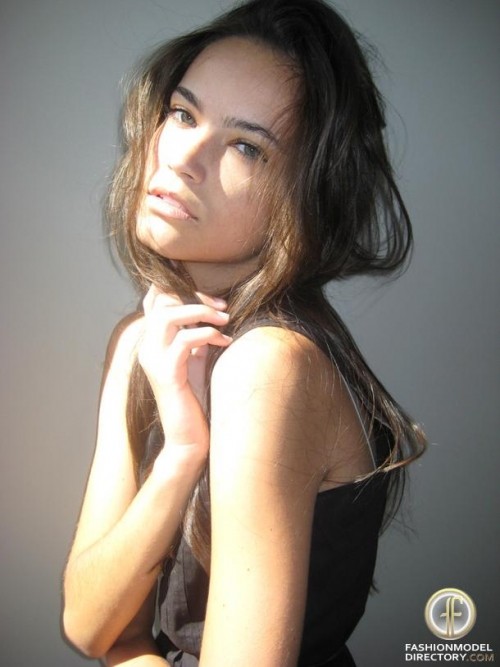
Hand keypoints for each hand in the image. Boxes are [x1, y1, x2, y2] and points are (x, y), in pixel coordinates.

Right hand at [137, 285, 231, 462]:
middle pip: (161, 300)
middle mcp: (147, 347)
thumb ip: (196, 336)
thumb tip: (211, 313)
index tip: (213, 299)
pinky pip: (183, 341)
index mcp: (153, 341)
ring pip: (167, 315)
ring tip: (225, 320)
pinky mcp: (166, 374)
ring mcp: (153, 360)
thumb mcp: (195, 359)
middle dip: (195, 296)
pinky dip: (207, 335)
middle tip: (223, 308)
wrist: (188, 437)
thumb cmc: (195, 399)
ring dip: (200, 311)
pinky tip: (224, 342)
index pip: (155, 299)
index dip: (181, 287)